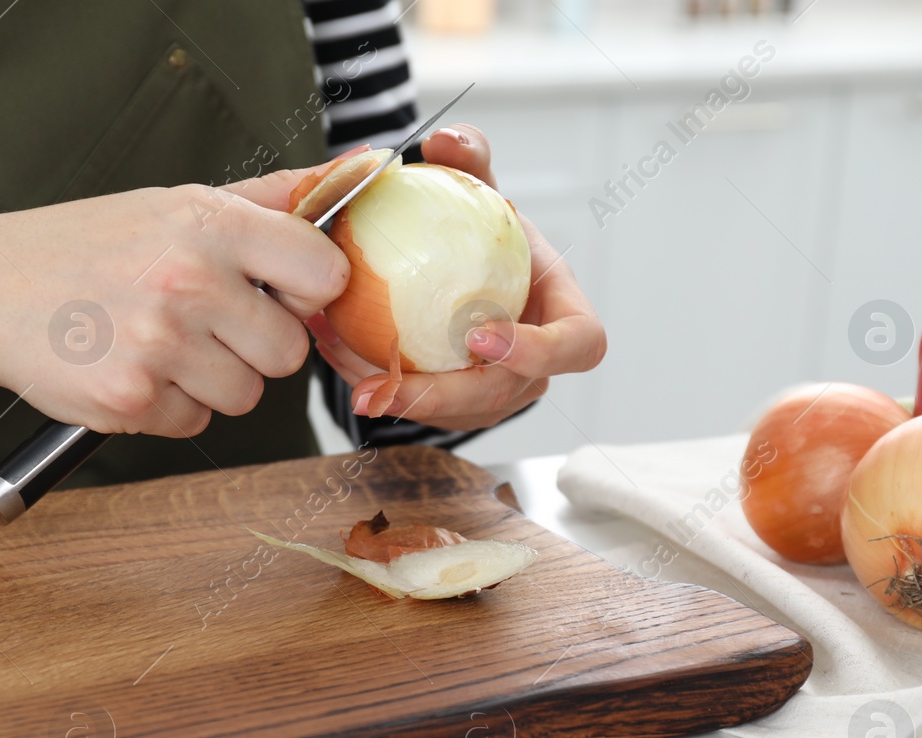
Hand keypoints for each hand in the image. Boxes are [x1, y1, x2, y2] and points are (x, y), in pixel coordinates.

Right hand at [0, 182, 349, 436]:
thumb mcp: (174, 205)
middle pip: (288, 351)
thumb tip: (349, 174)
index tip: (278, 291)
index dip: (308, 291)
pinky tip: (129, 369)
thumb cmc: (87, 245)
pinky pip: (193, 423)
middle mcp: (188, 280)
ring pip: (245, 395)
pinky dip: (166, 408)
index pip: (324, 273)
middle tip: (203, 324)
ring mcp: (158, 345)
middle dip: (255, 346)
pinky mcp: (130, 400)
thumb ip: (263, 202)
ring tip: (159, 346)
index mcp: (208, 224)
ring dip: (211, 382)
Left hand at [303, 126, 606, 431]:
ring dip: (402, 402)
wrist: (457, 264)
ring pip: (457, 413)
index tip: (479, 334)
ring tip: (352, 381)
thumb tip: (448, 140)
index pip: (580, 344)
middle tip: (387, 386)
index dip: (540, 350)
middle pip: (504, 394)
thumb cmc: (481, 229)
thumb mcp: (478, 188)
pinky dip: (383, 388)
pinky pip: (423, 409)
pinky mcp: (458, 406)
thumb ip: (470, 158)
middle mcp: (536, 362)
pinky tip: (341, 363)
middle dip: (446, 397)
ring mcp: (498, 391)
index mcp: (561, 312)